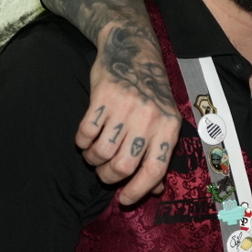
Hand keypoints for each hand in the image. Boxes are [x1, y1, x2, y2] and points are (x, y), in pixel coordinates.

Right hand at [79, 20, 179, 203]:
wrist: (133, 51)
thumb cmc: (151, 93)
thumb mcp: (165, 121)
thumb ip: (160, 154)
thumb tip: (156, 189)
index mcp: (169, 128)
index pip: (154, 170)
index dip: (138, 190)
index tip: (124, 200)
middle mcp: (149, 118)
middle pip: (122, 166)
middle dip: (109, 177)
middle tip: (105, 172)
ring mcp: (125, 107)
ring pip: (101, 152)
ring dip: (93, 160)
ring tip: (95, 153)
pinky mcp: (102, 97)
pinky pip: (85, 133)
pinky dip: (82, 142)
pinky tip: (87, 138)